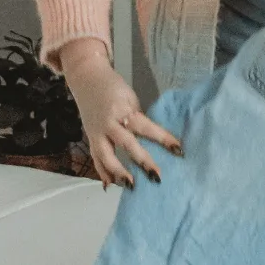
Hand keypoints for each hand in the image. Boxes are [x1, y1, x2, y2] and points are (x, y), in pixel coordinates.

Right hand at [59, 39, 182, 190]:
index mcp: (123, 110)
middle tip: (156, 176)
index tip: (178, 150)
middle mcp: (109, 123)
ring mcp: (97, 133)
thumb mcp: (130, 98)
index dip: (162, 139)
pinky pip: (95, 158)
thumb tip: (152, 138)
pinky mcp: (90, 138)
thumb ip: (138, 119)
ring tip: (131, 186)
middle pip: (127, 144)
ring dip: (119, 172)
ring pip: (107, 156)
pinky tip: (110, 186)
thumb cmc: (113, 87)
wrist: (86, 78)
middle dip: (142, 161)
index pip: (146, 127)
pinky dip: (102, 172)